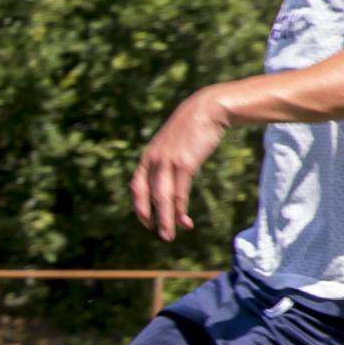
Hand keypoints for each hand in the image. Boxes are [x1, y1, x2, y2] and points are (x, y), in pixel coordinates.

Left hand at [130, 87, 233, 239]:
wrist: (206, 109)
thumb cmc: (191, 130)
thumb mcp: (173, 146)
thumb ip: (168, 162)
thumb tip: (172, 182)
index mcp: (148, 157)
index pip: (137, 187)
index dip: (140, 207)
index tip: (146, 221)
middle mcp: (154, 160)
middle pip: (148, 196)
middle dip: (152, 218)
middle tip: (160, 235)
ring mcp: (168, 161)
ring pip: (163, 198)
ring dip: (166, 219)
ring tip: (170, 235)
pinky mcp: (185, 163)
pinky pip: (179, 191)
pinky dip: (180, 208)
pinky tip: (183, 219)